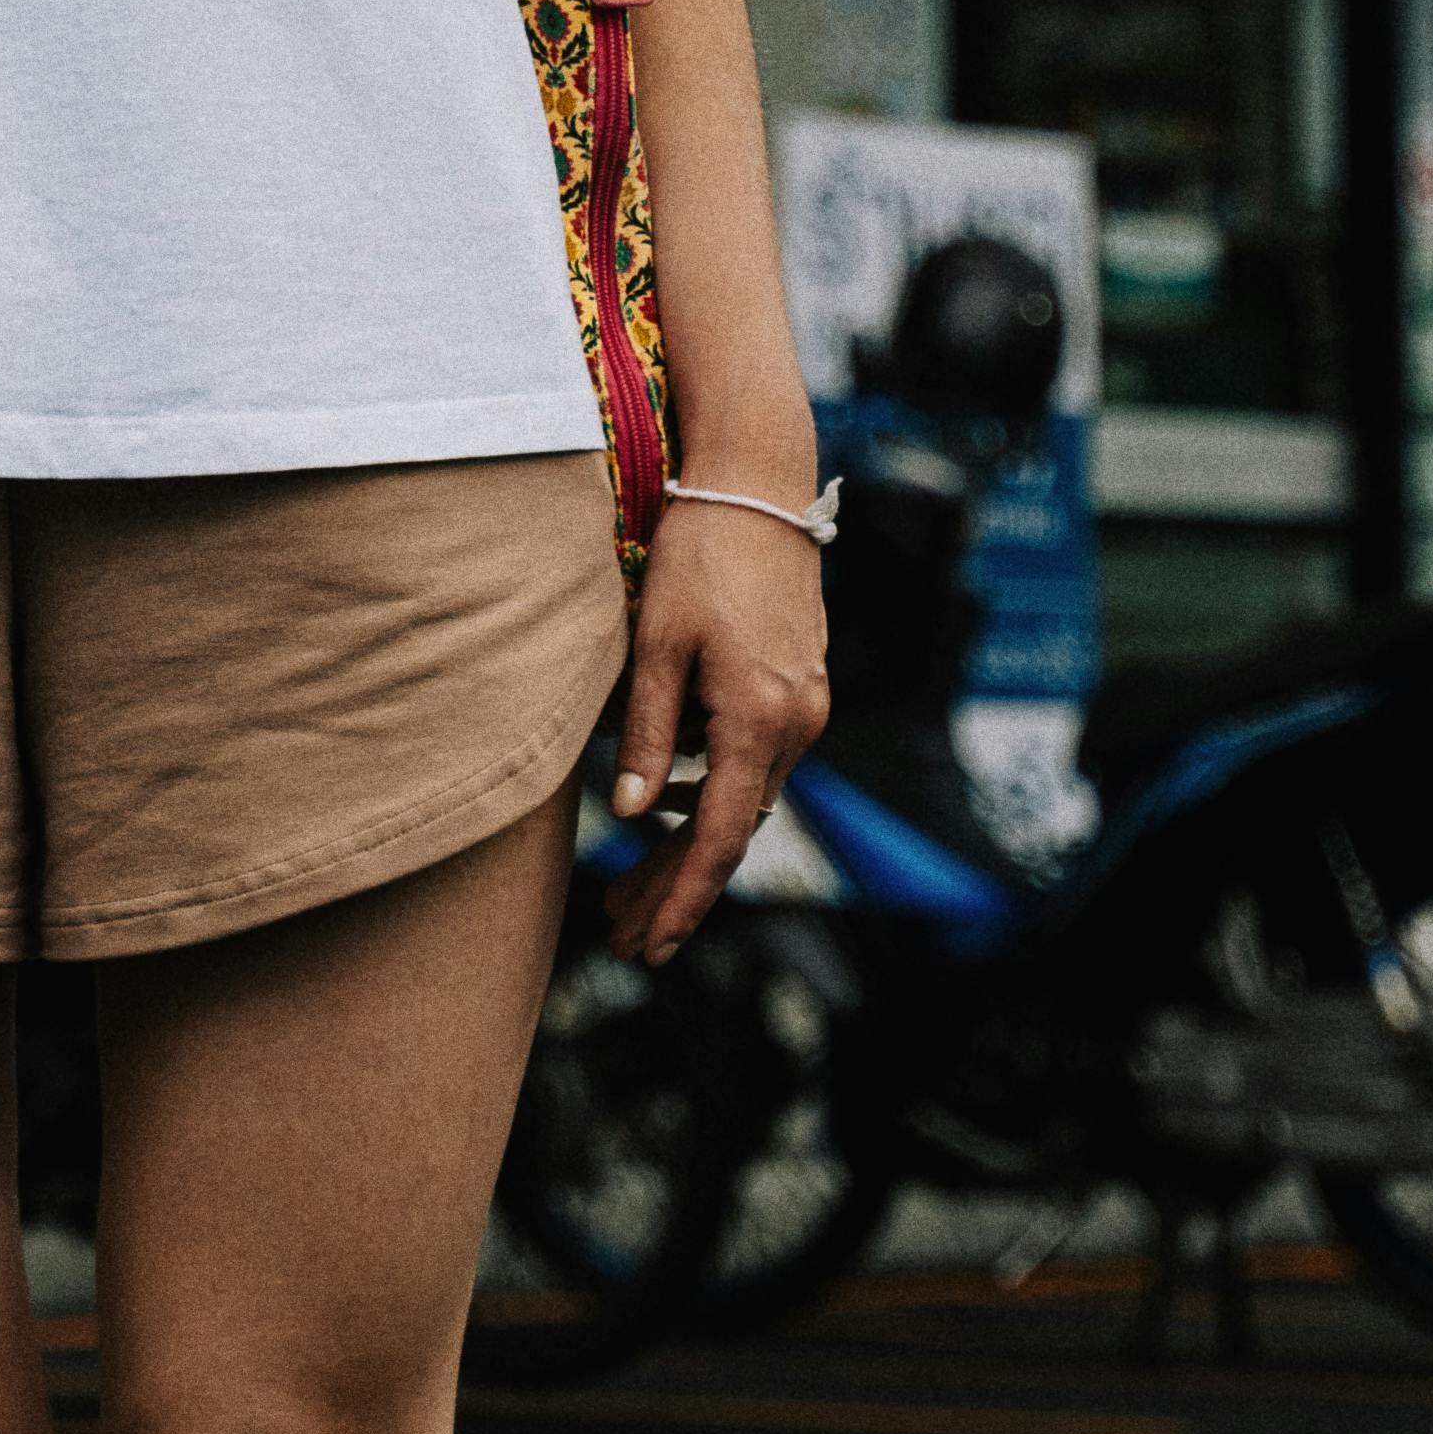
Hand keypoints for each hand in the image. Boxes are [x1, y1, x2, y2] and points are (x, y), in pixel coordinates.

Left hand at [605, 496, 830, 967]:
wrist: (758, 486)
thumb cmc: (700, 554)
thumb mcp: (658, 644)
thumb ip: (650, 734)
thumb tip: (633, 816)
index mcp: (762, 720)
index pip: (723, 838)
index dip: (684, 898)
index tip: (651, 947)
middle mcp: (798, 724)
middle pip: (736, 832)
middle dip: (678, 889)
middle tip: (625, 939)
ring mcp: (807, 706)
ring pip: (748, 801)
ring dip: (694, 846)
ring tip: (628, 890)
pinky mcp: (801, 687)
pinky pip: (758, 763)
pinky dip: (717, 798)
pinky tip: (672, 808)